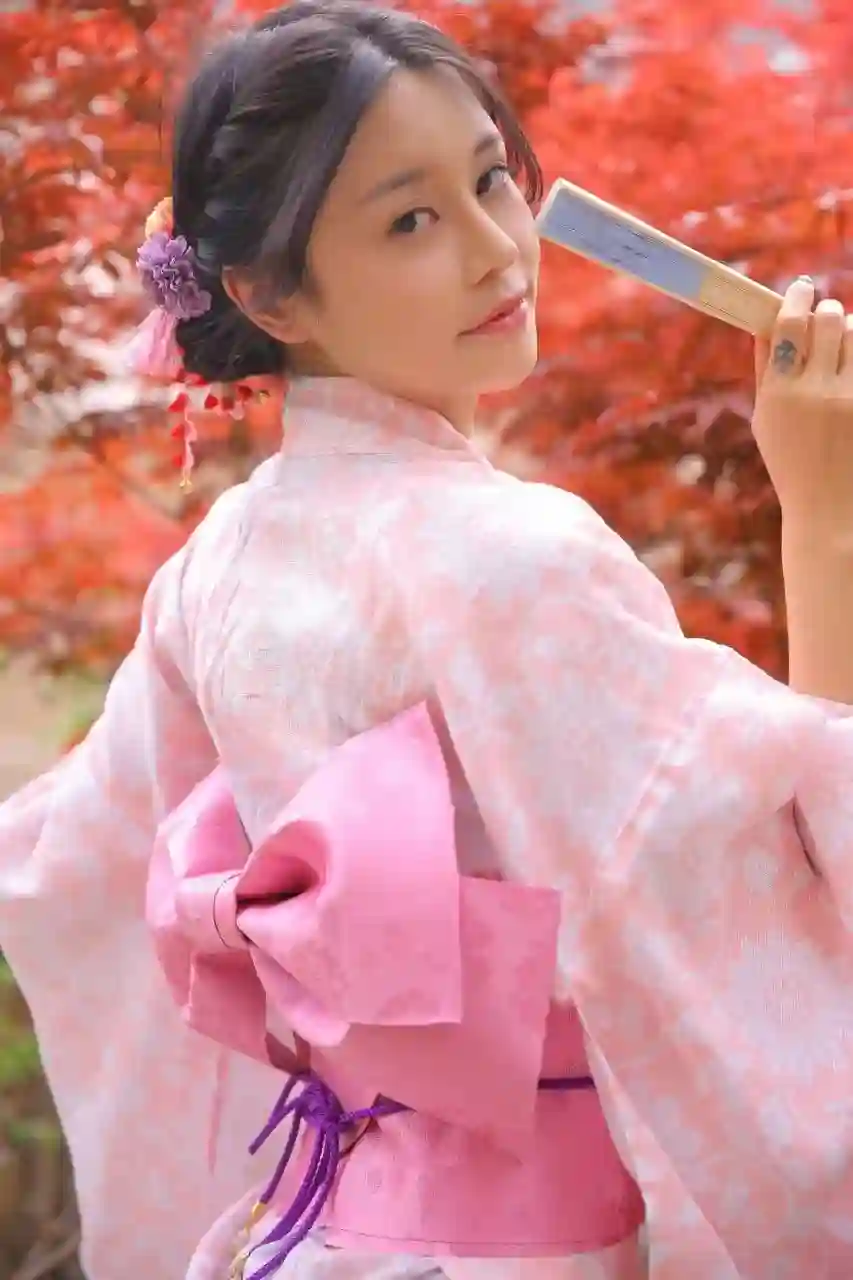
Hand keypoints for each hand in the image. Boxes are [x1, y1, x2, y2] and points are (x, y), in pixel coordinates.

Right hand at [752, 278, 852, 539]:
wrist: (830, 508)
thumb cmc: (793, 463)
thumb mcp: (767, 420)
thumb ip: (765, 370)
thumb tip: (764, 322)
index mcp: (779, 395)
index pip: (787, 325)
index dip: (796, 299)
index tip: (801, 289)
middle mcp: (815, 393)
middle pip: (830, 321)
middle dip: (830, 313)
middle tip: (828, 317)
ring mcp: (850, 400)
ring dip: (852, 334)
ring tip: (845, 349)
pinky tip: (851, 369)